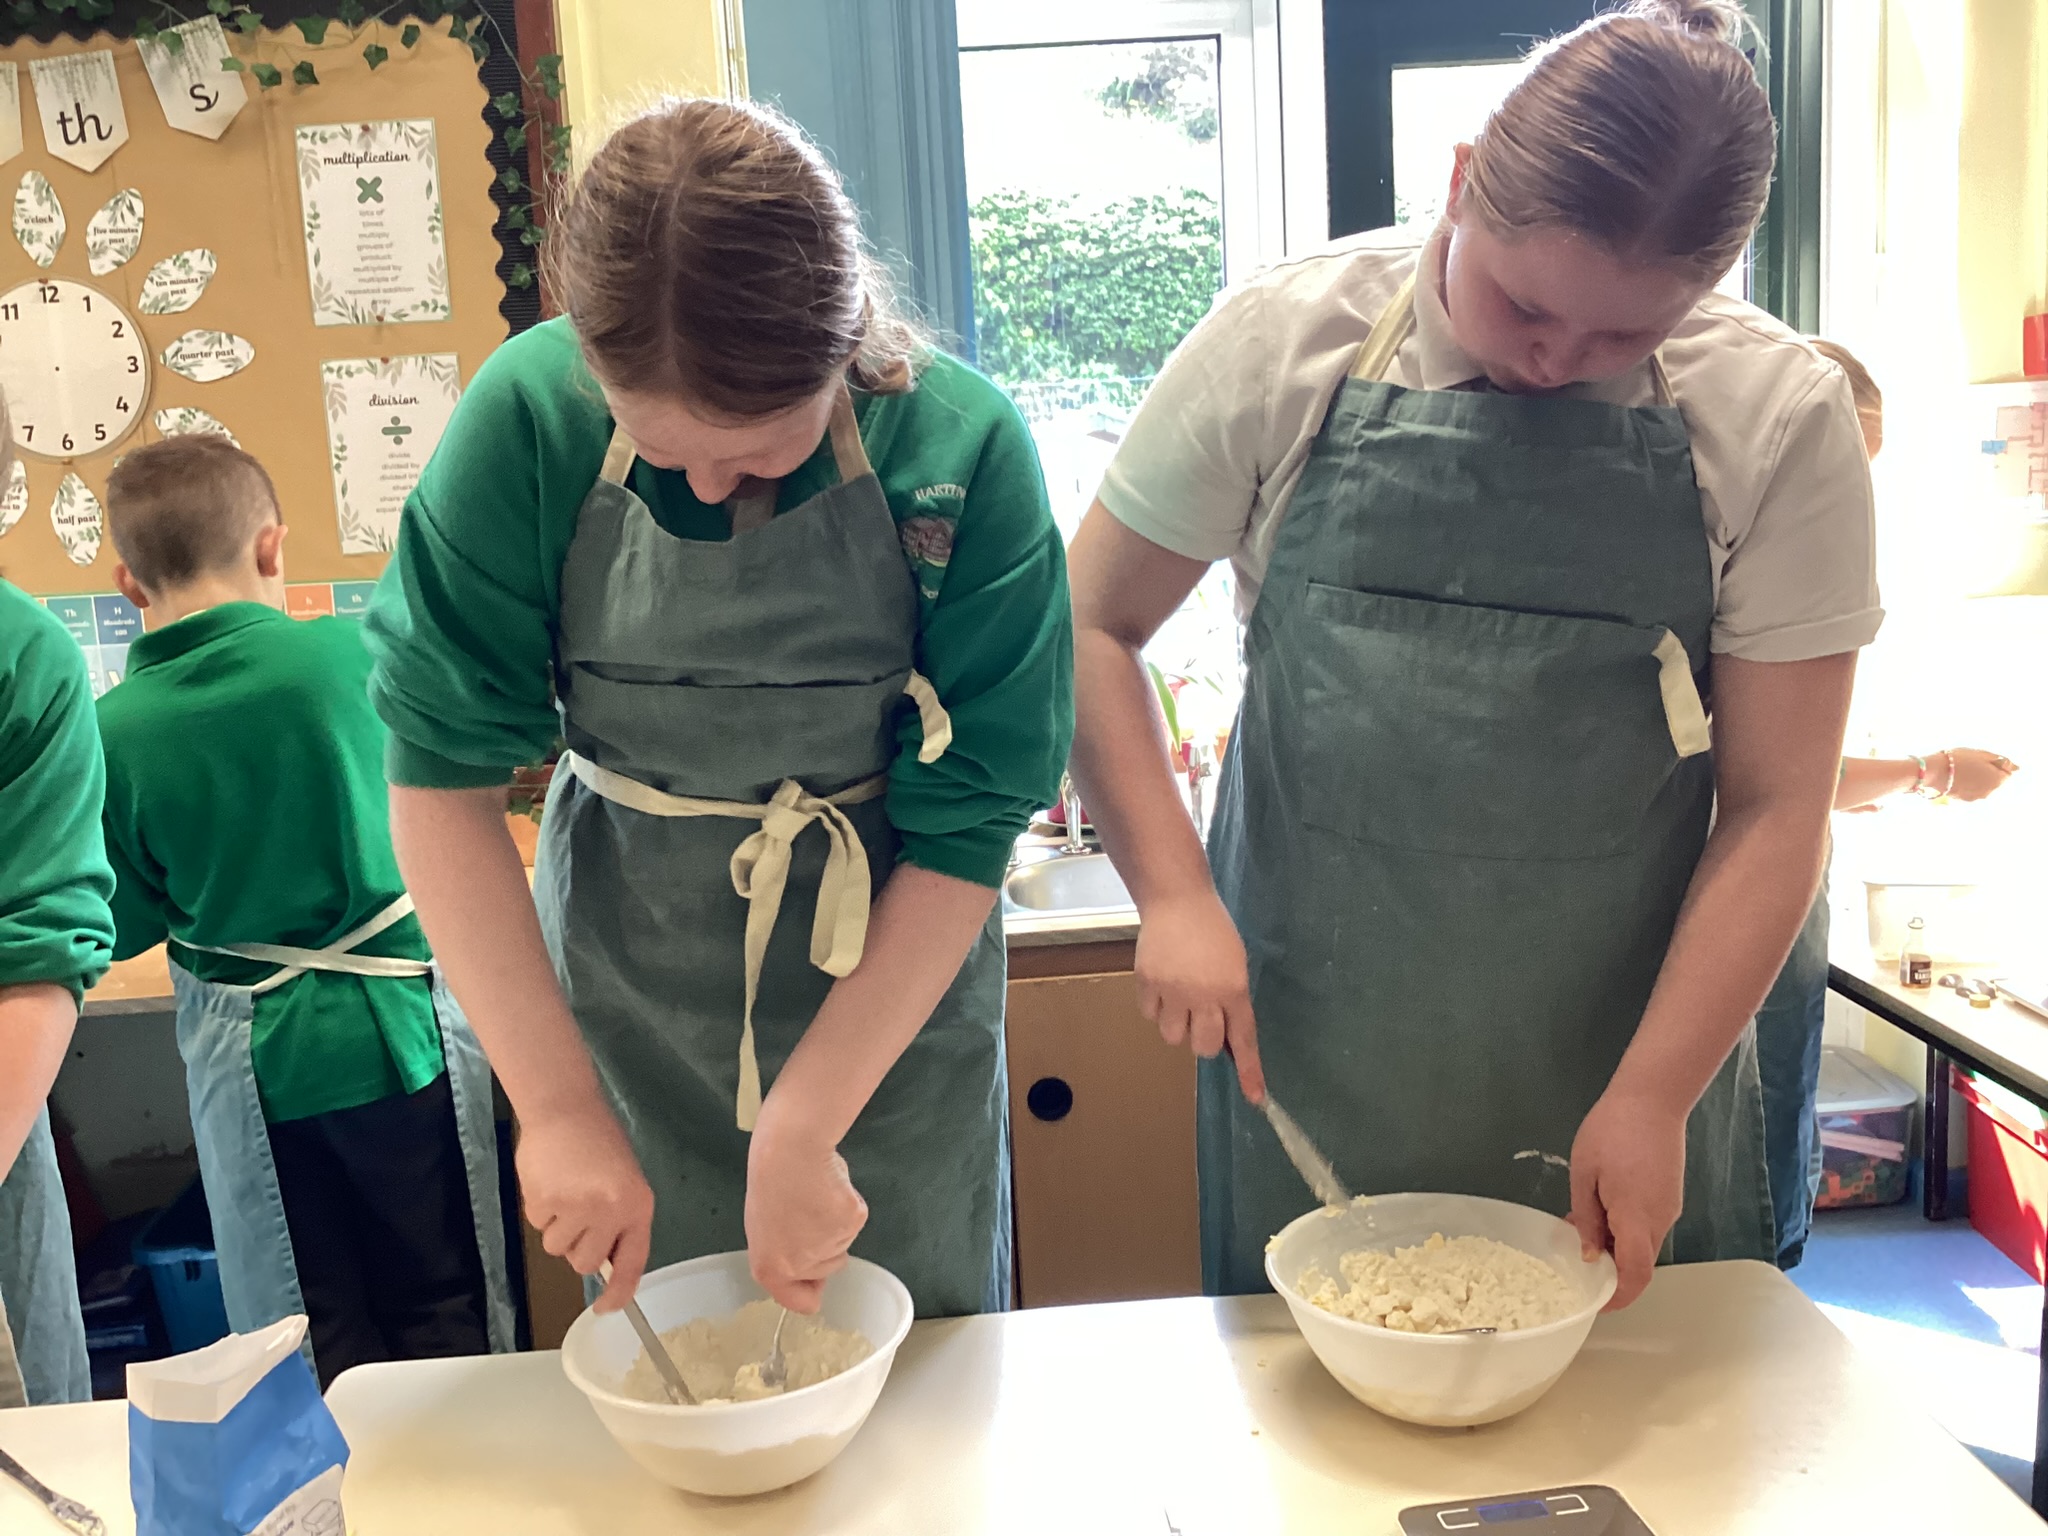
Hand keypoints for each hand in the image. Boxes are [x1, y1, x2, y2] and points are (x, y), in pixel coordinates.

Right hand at [516, 1097, 654, 1312]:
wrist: (565, 1108)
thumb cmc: (600, 1143)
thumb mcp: (625, 1181)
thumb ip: (620, 1220)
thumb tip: (605, 1263)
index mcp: (637, 1205)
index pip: (632, 1261)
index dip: (620, 1291)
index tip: (607, 1308)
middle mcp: (609, 1211)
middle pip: (585, 1263)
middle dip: (579, 1248)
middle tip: (579, 1218)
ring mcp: (574, 1207)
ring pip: (558, 1248)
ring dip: (558, 1228)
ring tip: (565, 1192)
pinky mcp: (543, 1202)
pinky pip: (538, 1226)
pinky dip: (541, 1210)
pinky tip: (550, 1182)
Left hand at [746, 1102, 868, 1312]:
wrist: (789, 1151)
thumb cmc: (771, 1180)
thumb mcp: (765, 1228)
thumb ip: (783, 1254)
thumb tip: (808, 1264)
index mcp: (772, 1268)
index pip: (800, 1302)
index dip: (810, 1291)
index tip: (815, 1283)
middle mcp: (802, 1264)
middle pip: (829, 1268)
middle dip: (824, 1246)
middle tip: (807, 1214)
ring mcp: (830, 1245)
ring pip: (843, 1242)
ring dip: (834, 1222)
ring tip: (815, 1195)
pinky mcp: (851, 1222)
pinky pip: (855, 1218)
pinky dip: (848, 1204)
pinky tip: (830, 1186)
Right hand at [1134, 891, 1264, 1102]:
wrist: (1177, 899)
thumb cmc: (1213, 931)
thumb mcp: (1235, 964)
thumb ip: (1233, 1001)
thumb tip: (1230, 1042)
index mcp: (1233, 988)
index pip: (1244, 1038)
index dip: (1250, 1071)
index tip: (1255, 1099)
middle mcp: (1204, 994)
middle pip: (1204, 1047)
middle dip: (1204, 1038)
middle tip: (1201, 1015)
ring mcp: (1172, 989)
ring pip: (1174, 1036)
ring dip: (1177, 1023)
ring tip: (1178, 996)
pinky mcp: (1146, 982)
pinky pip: (1150, 1015)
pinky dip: (1156, 1006)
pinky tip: (1162, 983)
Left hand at [1566, 1088, 1686, 1309]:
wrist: (1653, 1097)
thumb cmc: (1611, 1131)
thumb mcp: (1585, 1174)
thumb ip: (1589, 1219)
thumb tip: (1591, 1256)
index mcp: (1636, 1218)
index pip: (1635, 1275)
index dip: (1618, 1296)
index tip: (1595, 1302)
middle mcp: (1660, 1219)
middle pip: (1640, 1262)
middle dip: (1610, 1269)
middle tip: (1575, 1256)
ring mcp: (1669, 1207)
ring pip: (1644, 1243)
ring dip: (1616, 1246)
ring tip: (1581, 1223)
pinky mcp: (1670, 1194)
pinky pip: (1648, 1224)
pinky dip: (1626, 1228)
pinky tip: (1601, 1207)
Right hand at [1944, 748, 2019, 802]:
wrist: (1934, 771)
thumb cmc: (1958, 759)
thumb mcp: (1981, 754)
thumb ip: (2000, 761)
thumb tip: (2016, 767)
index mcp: (1997, 779)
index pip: (2006, 772)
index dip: (1995, 765)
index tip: (1981, 760)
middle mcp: (1990, 791)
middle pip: (1994, 781)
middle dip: (1986, 773)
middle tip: (1970, 764)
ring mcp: (1977, 797)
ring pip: (1982, 786)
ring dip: (1976, 779)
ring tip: (1961, 771)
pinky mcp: (1964, 800)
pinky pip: (1971, 791)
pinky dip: (1967, 785)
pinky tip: (1955, 778)